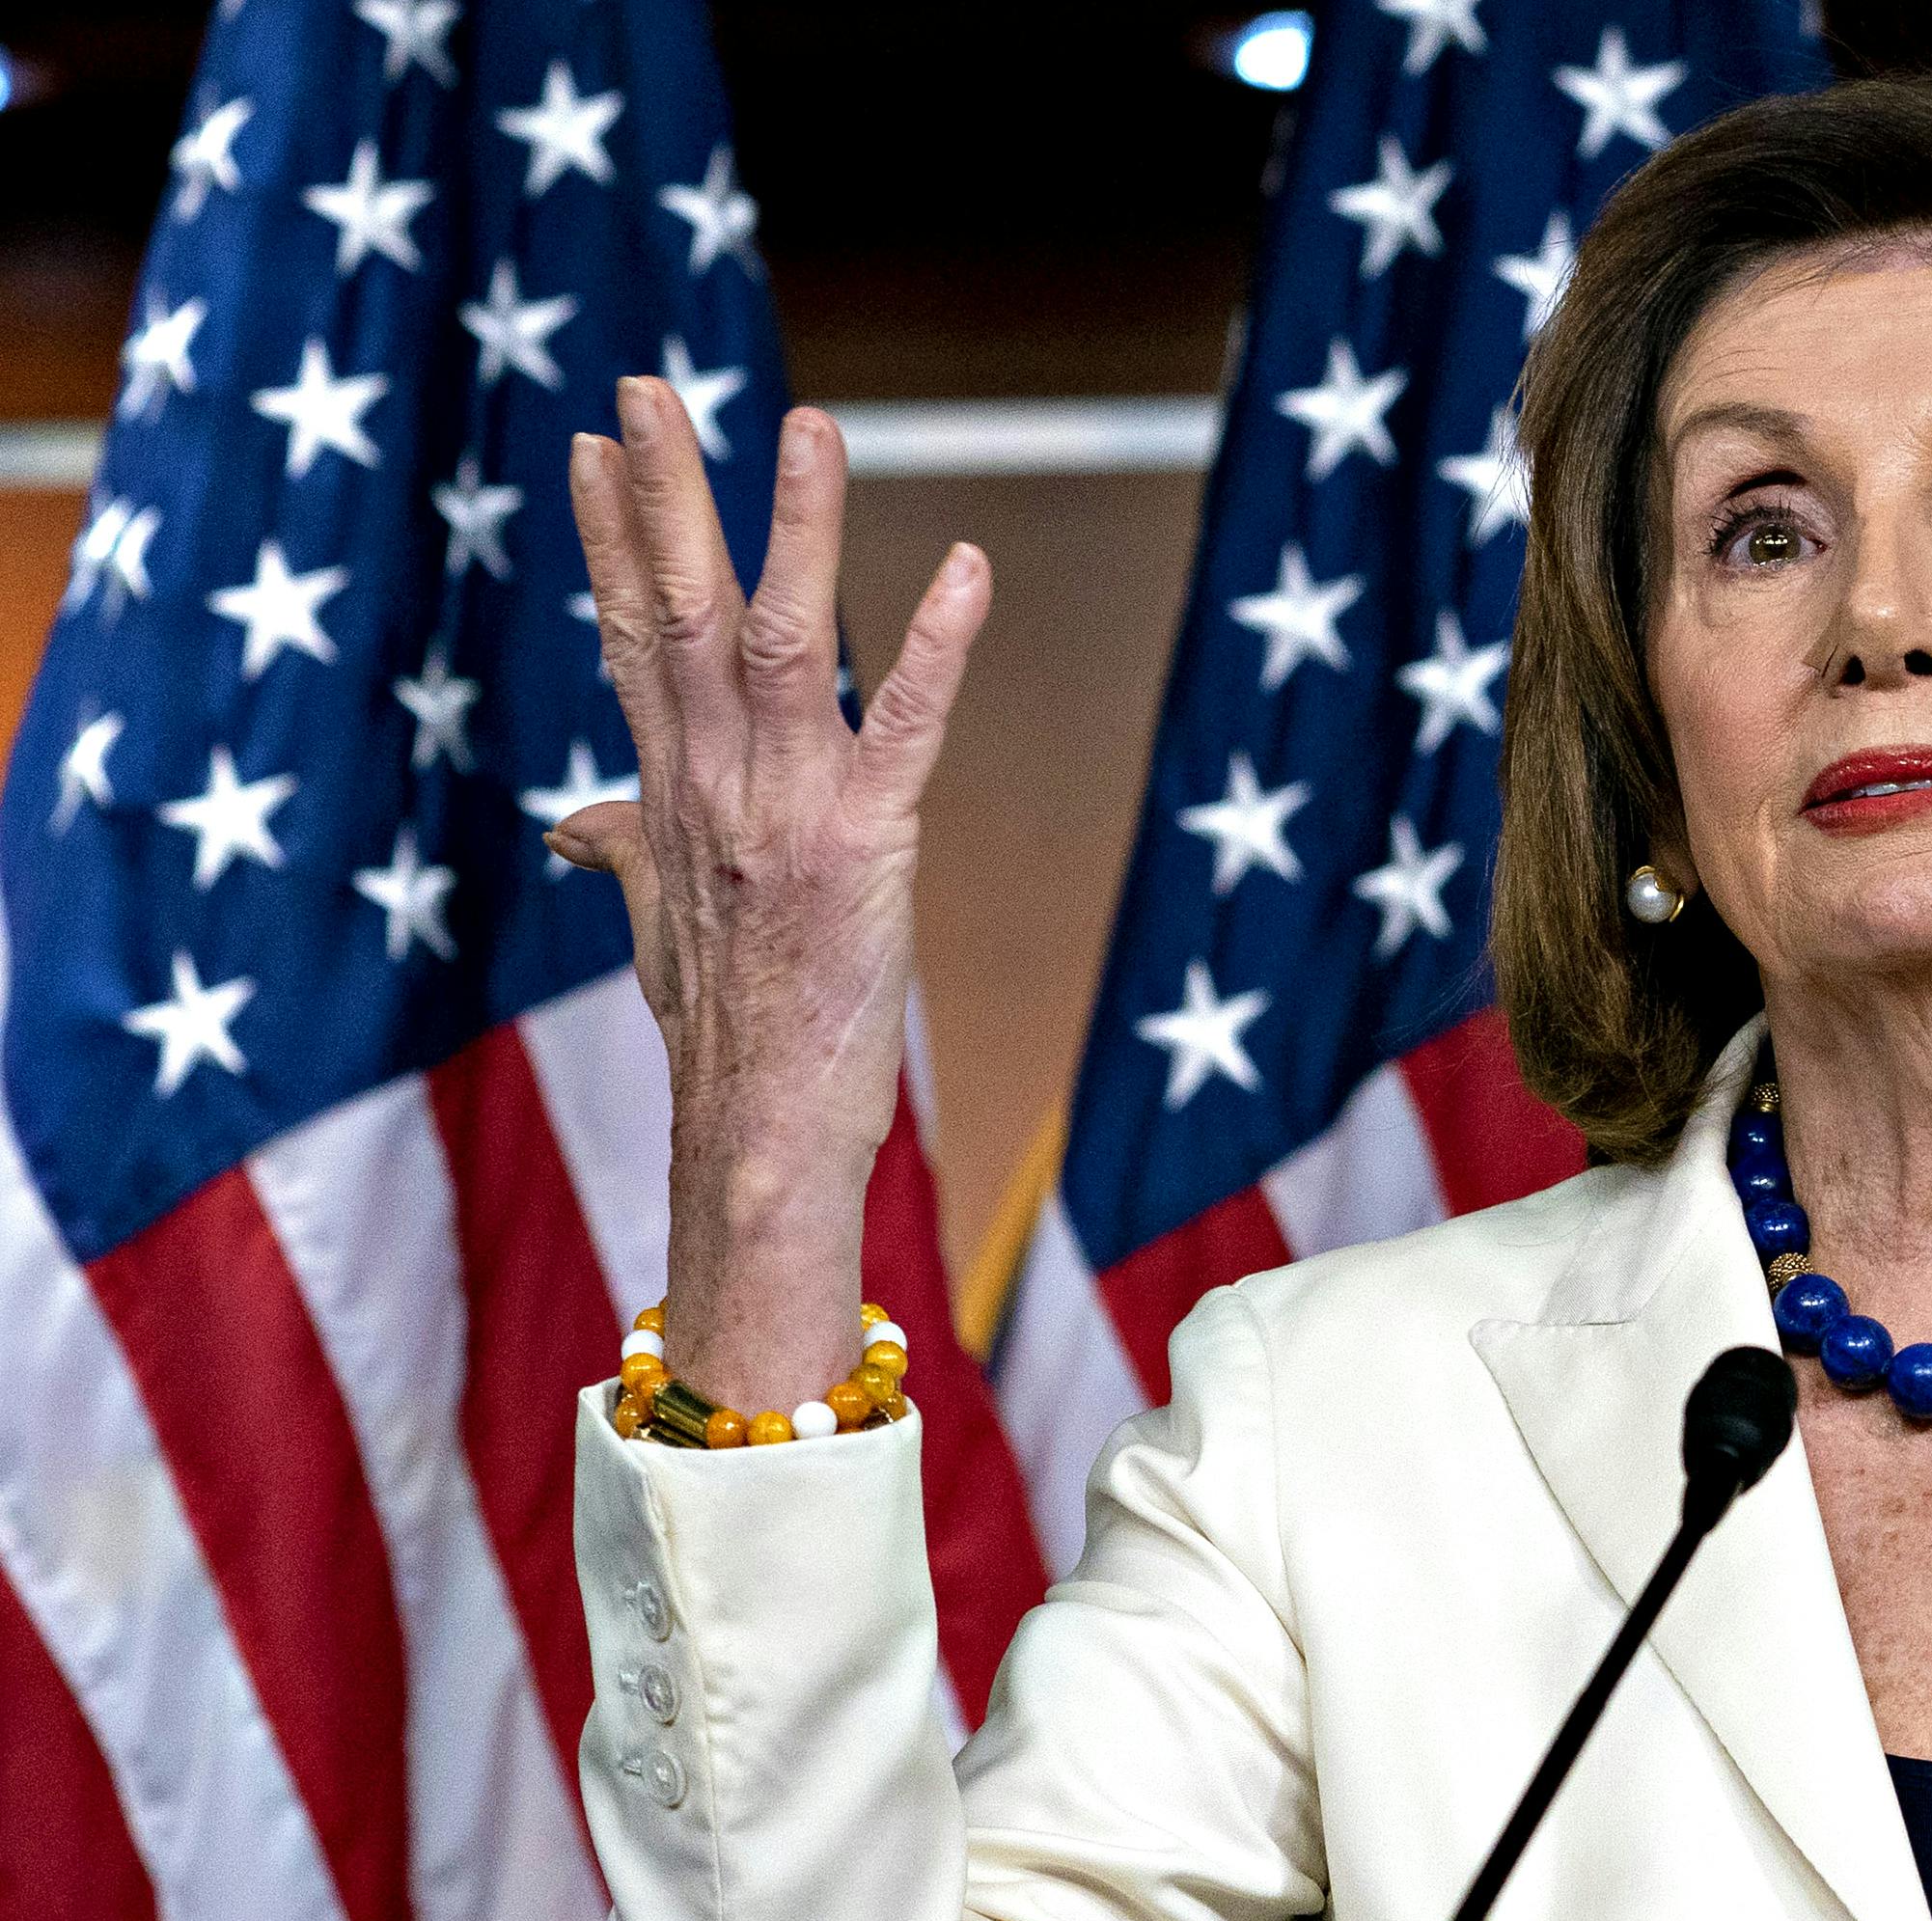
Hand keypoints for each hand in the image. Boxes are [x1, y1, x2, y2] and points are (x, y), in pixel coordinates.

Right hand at [552, 378, 991, 1414]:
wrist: (755, 1134)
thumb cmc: (725, 1034)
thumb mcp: (662, 927)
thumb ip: (627, 851)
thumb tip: (576, 823)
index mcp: (669, 790)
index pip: (627, 636)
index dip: (607, 538)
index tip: (587, 446)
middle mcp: (711, 782)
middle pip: (676, 609)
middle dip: (661, 496)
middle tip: (642, 388)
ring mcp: (784, 807)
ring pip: (787, 639)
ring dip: (799, 530)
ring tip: (806, 423)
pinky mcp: (865, 844)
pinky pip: (908, 726)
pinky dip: (940, 647)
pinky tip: (969, 569)